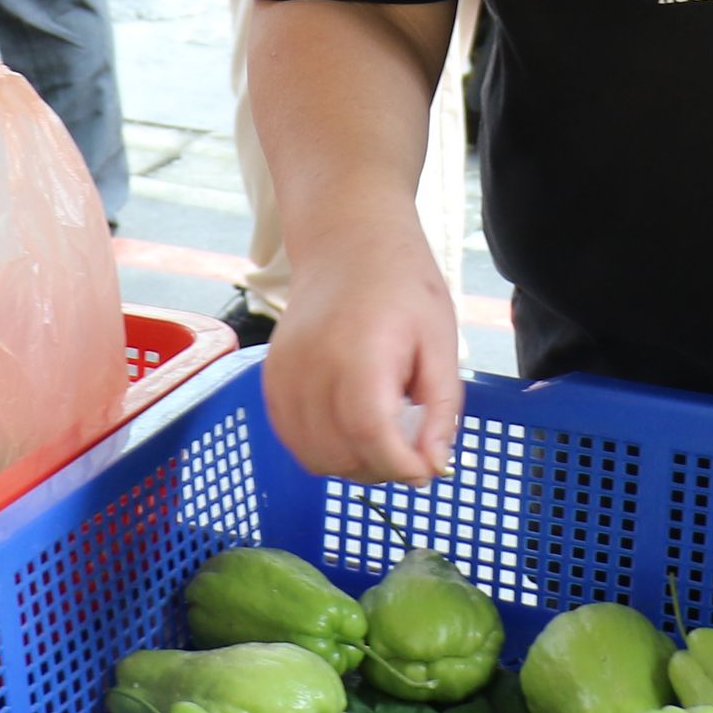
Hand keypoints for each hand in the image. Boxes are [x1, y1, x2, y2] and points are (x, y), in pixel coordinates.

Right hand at [262, 232, 463, 487]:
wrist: (348, 242)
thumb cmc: (403, 285)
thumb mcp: (441, 342)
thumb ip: (440, 408)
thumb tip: (434, 467)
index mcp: (361, 354)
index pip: (371, 436)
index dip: (401, 466)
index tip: (426, 470)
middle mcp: (312, 367)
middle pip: (341, 455)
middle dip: (382, 468)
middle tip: (410, 447)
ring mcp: (284, 375)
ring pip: (314, 457)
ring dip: (352, 463)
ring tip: (381, 434)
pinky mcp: (270, 380)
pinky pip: (292, 439)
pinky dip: (323, 448)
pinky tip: (350, 427)